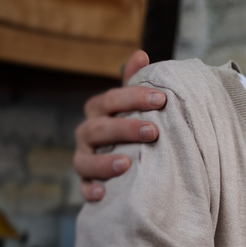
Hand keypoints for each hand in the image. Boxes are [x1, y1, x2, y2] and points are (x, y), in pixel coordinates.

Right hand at [74, 51, 163, 201]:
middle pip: (98, 129)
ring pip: (84, 160)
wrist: (129, 160)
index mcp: (100, 111)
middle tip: (153, 131)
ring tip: (126, 164)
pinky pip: (83, 188)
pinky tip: (103, 193)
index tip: (162, 99)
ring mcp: (85, 159)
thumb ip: (137, 82)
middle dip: (125, 129)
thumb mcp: (136, 104)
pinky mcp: (87, 183)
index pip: (111, 100)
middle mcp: (87, 134)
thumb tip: (141, 53)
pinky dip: (90, 190)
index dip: (134, 97)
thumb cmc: (134, 125)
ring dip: (104, 162)